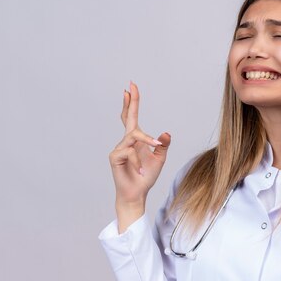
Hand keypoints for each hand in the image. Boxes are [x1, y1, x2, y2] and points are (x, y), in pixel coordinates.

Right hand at [108, 81, 170, 205]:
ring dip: (146, 140)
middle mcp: (126, 141)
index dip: (132, 102)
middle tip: (130, 87)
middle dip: (130, 102)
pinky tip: (140, 171)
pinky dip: (138, 161)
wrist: (137, 194)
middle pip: (128, 118)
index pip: (133, 117)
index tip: (131, 87)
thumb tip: (166, 133)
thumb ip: (162, 145)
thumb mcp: (159, 159)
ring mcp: (119, 148)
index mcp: (136, 139)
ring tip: (156, 148)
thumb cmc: (146, 176)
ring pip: (133, 135)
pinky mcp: (115, 157)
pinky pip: (130, 152)